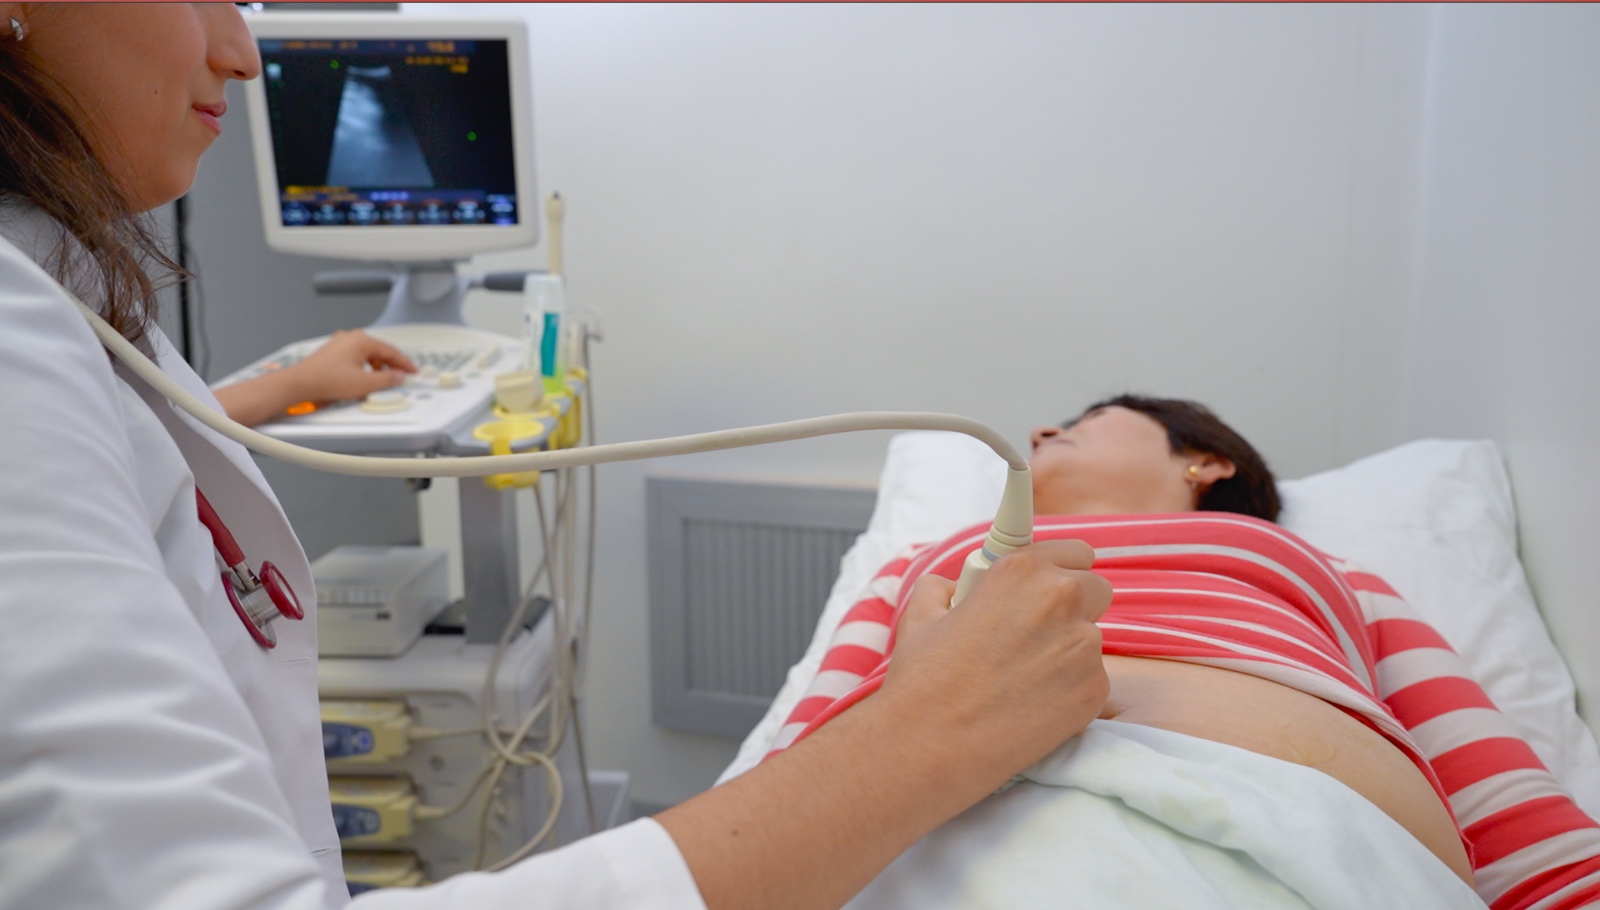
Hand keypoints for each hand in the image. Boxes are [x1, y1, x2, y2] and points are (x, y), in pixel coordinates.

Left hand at [284, 330, 416, 404]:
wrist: (299, 383)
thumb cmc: (328, 381)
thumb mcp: (365, 383)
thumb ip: (388, 379)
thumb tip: (399, 376)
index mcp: (361, 340)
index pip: (391, 351)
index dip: (405, 363)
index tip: (413, 372)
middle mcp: (350, 338)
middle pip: (379, 350)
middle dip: (391, 364)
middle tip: (401, 375)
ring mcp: (339, 343)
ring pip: (366, 353)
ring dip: (378, 366)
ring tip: (383, 379)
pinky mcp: (331, 352)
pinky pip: (355, 356)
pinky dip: (365, 366)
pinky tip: (364, 377)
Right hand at [879, 538, 1112, 781]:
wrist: (932, 744)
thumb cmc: (923, 679)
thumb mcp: (922, 614)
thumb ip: (946, 588)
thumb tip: (954, 588)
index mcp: (1022, 571)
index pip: (1075, 552)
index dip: (1059, 571)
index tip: (1046, 588)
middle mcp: (1061, 599)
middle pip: (1096, 589)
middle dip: (1073, 607)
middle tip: (1034, 634)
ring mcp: (1084, 647)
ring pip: (1092, 639)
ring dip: (1068, 651)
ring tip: (1022, 679)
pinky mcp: (1095, 691)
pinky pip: (1091, 680)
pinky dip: (1069, 690)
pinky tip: (1031, 705)